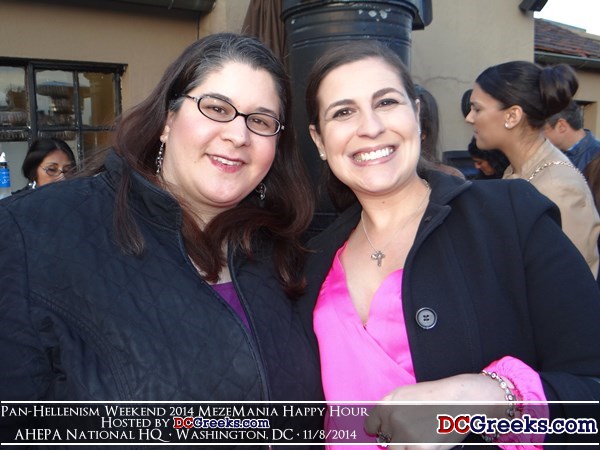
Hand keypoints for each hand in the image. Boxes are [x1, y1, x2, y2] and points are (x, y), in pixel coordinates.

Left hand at [364, 374, 506, 448]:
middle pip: (385, 440)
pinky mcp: (419, 448)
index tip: (385, 432)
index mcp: (387, 404)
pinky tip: (429, 442)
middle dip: (396, 438)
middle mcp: (393, 419)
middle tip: (414, 430)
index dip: (378, 430)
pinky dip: (417, 449)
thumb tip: (377, 427)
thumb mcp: (405, 393)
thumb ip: (390, 408)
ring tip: (423, 435)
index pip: (370, 425)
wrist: (461, 399)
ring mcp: (405, 435)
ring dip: (406, 446)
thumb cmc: (435, 395)